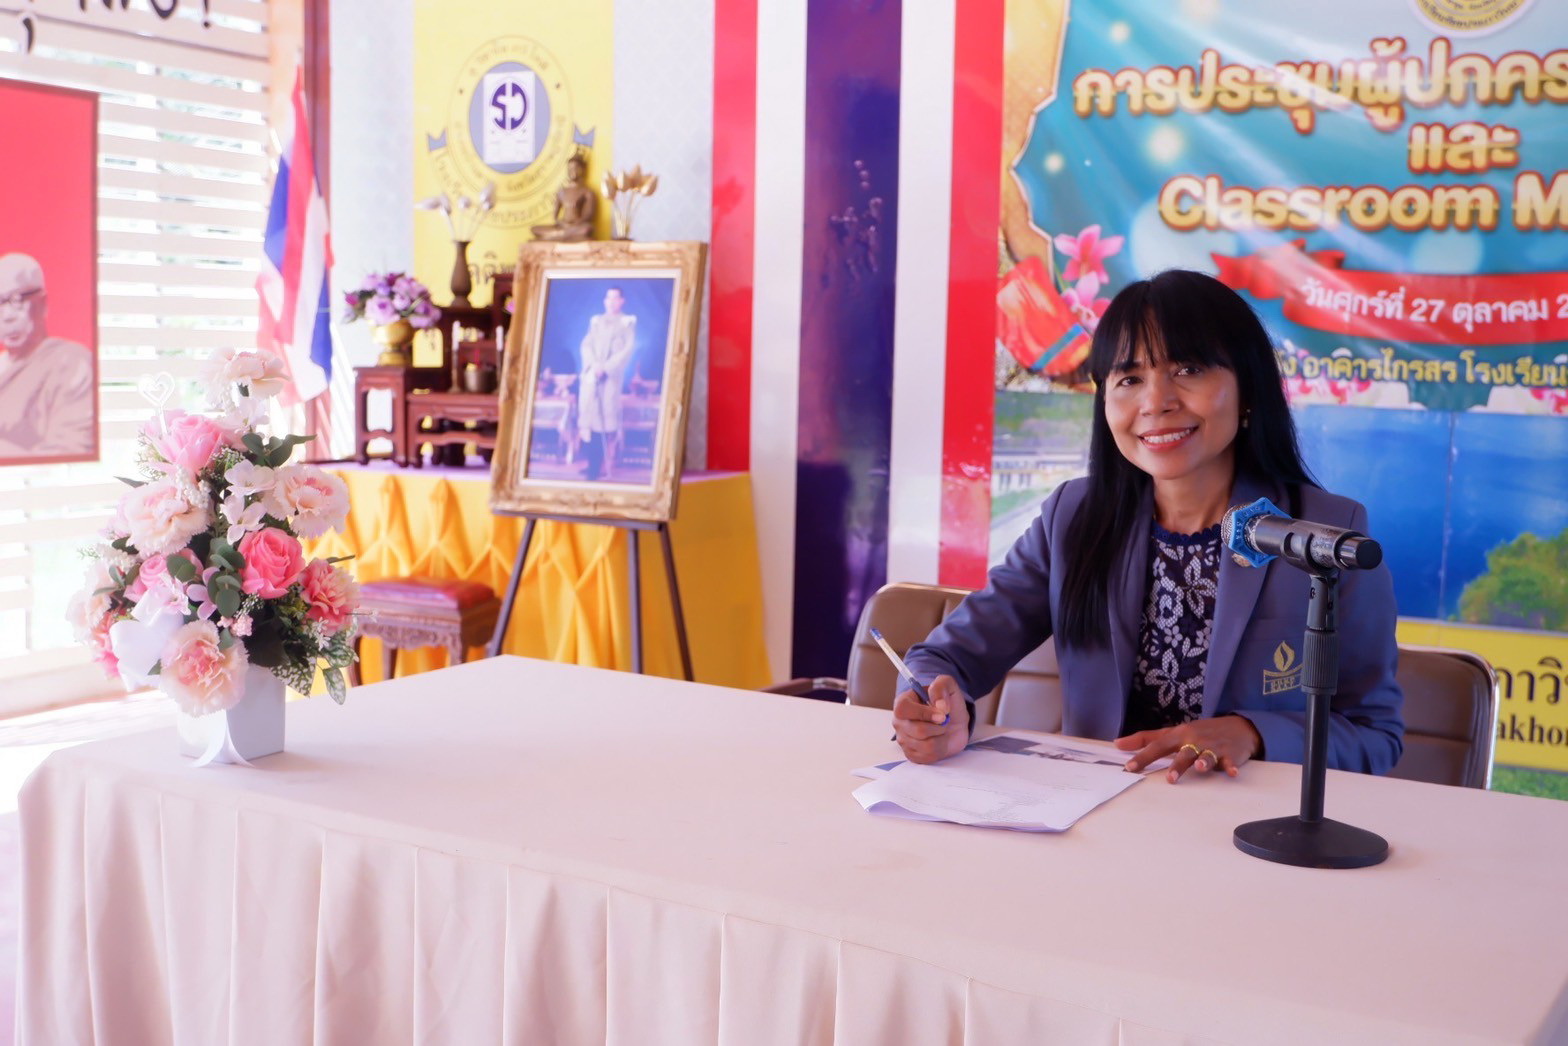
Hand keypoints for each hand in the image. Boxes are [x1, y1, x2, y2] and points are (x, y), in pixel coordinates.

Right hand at [891, 675, 969, 763]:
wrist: (955, 723)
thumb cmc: (947, 704)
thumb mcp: (948, 686)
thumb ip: (941, 687)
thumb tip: (940, 706)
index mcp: (903, 703)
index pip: (904, 709)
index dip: (924, 713)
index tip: (942, 715)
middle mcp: (899, 722)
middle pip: (919, 730)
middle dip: (939, 727)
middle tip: (944, 721)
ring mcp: (904, 740)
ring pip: (926, 746)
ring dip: (941, 738)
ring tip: (941, 731)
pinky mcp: (912, 755)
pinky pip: (928, 757)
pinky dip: (940, 750)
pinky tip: (939, 741)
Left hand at [1114, 715, 1261, 782]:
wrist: (1236, 727)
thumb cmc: (1199, 732)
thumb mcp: (1172, 733)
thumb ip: (1145, 739)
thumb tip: (1117, 744)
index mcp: (1178, 735)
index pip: (1158, 746)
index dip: (1143, 757)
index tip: (1129, 768)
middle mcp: (1194, 740)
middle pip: (1183, 752)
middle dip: (1177, 764)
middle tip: (1170, 778)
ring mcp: (1213, 747)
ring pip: (1207, 755)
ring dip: (1203, 761)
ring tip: (1199, 767)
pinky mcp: (1230, 754)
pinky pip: (1230, 761)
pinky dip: (1231, 767)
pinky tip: (1232, 772)